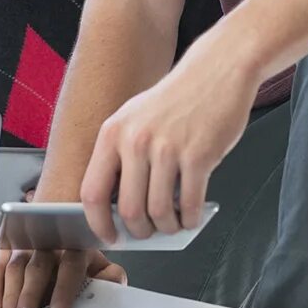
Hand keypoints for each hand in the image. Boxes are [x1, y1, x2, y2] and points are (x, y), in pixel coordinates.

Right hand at [0, 241, 125, 307]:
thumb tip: (114, 283)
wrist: (56, 223)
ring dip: (11, 292)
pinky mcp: (5, 248)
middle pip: (38, 266)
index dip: (65, 288)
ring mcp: (24, 243)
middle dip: (30, 293)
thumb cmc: (77, 256)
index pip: (71, 264)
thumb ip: (110, 275)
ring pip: (15, 265)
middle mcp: (48, 242)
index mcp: (75, 245)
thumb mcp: (99, 263)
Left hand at [82, 55, 256, 241]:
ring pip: (159, 212)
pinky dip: (191, 220)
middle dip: (139, 231)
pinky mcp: (198, 156)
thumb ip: (122, 157)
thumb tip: (120, 209)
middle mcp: (135, 141)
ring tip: (173, 224)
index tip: (109, 235)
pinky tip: (192, 217)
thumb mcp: (134, 119)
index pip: (91, 192)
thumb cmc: (176, 100)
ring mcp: (166, 149)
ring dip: (167, 228)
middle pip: (128, 210)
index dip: (98, 222)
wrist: (216, 71)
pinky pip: (190, 204)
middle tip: (149, 233)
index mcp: (113, 133)